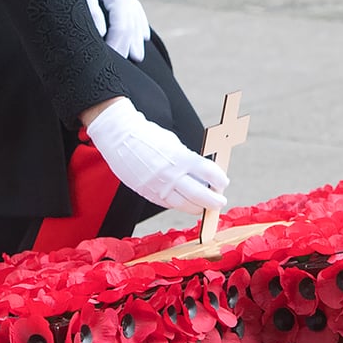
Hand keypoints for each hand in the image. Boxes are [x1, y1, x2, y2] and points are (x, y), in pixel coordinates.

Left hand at [73, 0, 149, 60]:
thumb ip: (92, 10)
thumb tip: (100, 33)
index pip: (121, 26)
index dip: (118, 44)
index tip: (113, 60)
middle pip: (130, 25)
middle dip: (128, 46)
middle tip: (127, 67)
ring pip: (136, 19)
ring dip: (136, 39)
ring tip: (138, 57)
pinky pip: (136, 10)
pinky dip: (140, 24)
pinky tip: (143, 35)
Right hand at [86, 98, 228, 215]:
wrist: (119, 137)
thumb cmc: (146, 136)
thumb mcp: (173, 143)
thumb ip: (187, 160)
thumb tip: (202, 173)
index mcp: (180, 158)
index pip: (209, 173)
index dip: (219, 179)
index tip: (223, 182)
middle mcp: (171, 175)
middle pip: (201, 196)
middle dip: (214, 201)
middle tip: (220, 200)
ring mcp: (159, 187)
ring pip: (185, 205)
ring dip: (198, 207)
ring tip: (204, 205)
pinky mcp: (148, 194)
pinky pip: (169, 204)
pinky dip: (180, 204)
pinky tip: (184, 200)